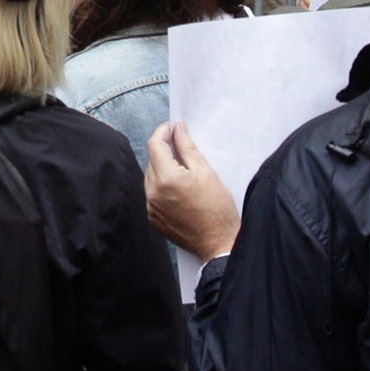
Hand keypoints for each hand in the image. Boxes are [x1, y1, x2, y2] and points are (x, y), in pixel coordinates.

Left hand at [144, 121, 241, 261]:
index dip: (163, 132)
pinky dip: (162, 185)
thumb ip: (187, 147)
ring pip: (151, 176)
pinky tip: (179, 188)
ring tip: (184, 170)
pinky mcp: (153, 218)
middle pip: (152, 160)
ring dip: (162, 167)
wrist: (218, 242)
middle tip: (182, 147)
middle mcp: (153, 193)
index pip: (155, 145)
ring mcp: (151, 207)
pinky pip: (152, 193)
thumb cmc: (217, 209)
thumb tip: (178, 129)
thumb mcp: (205, 172)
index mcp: (166, 179)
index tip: (173, 127)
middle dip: (164, 150)